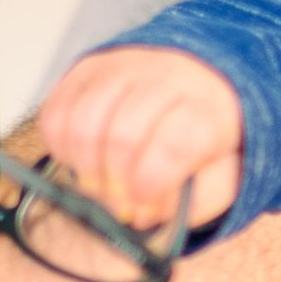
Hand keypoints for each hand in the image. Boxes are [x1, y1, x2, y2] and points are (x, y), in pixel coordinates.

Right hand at [36, 45, 243, 232]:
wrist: (195, 77)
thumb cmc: (203, 134)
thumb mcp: (223, 172)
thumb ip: (198, 199)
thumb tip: (149, 213)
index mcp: (206, 107)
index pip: (174, 142)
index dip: (151, 183)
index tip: (142, 207)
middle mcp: (164, 77)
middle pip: (123, 135)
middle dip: (115, 184)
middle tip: (119, 205)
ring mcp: (121, 68)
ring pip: (84, 122)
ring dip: (85, 168)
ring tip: (100, 187)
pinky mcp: (86, 69)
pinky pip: (57, 111)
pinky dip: (61, 148)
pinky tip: (81, 161)